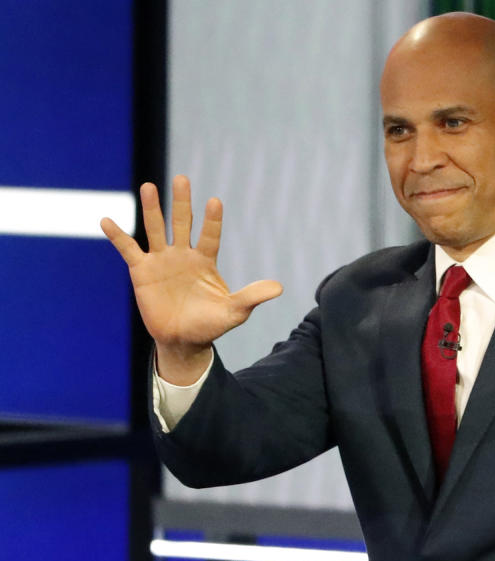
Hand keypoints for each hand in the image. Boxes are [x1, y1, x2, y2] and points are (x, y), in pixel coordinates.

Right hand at [101, 175, 281, 382]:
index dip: (212, 220)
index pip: (210, 235)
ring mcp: (161, 260)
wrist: (183, 340)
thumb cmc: (211, 324)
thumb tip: (280, 288)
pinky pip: (128, 249)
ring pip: (155, 229)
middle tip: (182, 179)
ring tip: (149, 186)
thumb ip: (252, 296)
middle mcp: (183, 255)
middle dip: (182, 202)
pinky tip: (107, 220)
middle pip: (182, 222)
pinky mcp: (142, 271)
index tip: (214, 201)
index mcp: (205, 261)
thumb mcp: (235, 311)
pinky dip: (118, 235)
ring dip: (152, 209)